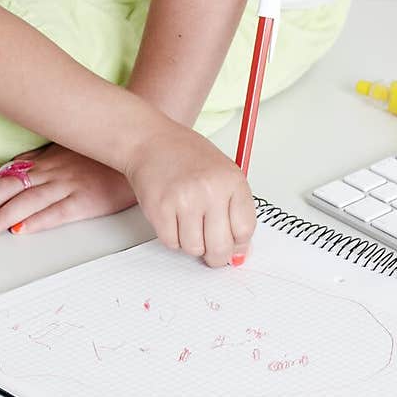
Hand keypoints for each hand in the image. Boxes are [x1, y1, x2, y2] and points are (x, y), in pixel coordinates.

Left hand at [0, 144, 136, 237]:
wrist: (138, 147)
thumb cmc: (101, 153)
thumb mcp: (66, 151)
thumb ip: (41, 162)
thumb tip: (12, 173)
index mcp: (44, 160)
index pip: (1, 174)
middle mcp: (50, 171)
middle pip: (6, 187)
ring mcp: (68, 184)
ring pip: (27, 201)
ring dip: (1, 216)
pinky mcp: (86, 200)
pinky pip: (58, 211)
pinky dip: (38, 221)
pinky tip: (21, 230)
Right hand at [122, 121, 255, 267]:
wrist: (151, 141)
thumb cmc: (187, 156)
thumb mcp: (223, 173)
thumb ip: (235, 210)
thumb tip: (241, 252)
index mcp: (232, 181)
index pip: (245, 230)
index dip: (239, 244)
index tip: (233, 245)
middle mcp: (210, 190)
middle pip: (221, 247)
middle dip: (216, 255)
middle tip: (211, 249)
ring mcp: (184, 200)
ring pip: (194, 249)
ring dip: (191, 242)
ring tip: (188, 222)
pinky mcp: (159, 209)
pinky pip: (171, 243)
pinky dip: (172, 236)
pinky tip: (172, 217)